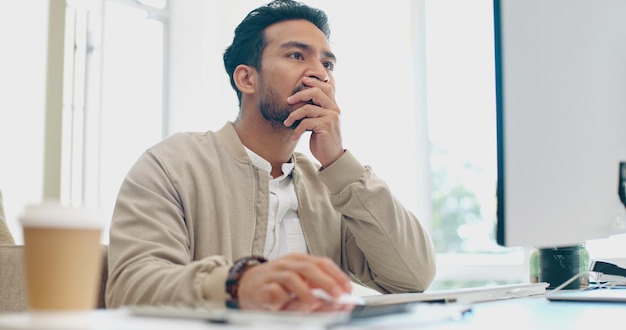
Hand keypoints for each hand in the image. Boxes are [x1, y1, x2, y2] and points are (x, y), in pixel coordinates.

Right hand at [236, 253, 352, 310]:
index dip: (336, 275)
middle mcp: (286, 264)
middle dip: (326, 282)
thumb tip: (337, 299)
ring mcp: (273, 275)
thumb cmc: (275, 285)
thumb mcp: (297, 282)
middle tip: (338, 295)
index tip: (348, 288)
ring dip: (305, 292)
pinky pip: (274, 292)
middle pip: (308, 268)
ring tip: (315, 303)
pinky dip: (284, 299)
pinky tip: (290, 305)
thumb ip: (315, 288)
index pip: (321, 263)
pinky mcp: (261, 289)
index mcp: (298, 260)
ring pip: (291, 278)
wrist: (244, 285)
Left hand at [284, 77, 343, 167]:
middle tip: (288, 100)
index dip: (314, 82)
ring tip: (286, 122)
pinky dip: (297, 129)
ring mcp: (331, 117)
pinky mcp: (326, 126)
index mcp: (334, 106)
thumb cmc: (323, 140)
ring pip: (307, 108)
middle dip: (300, 94)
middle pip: (316, 92)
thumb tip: (300, 100)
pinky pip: (306, 122)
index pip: (326, 87)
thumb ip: (315, 111)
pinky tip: (294, 136)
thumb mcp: (319, 122)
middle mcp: (334, 109)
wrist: (332, 157)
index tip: (302, 80)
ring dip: (293, 115)